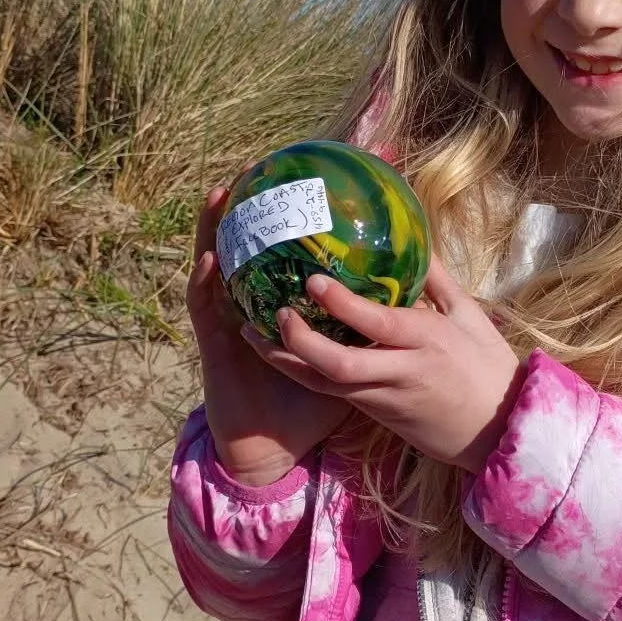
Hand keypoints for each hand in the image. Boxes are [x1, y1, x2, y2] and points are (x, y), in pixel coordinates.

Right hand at [186, 187, 350, 485]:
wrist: (271, 453)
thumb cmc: (310, 413)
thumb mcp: (349, 364)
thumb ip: (370, 331)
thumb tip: (416, 297)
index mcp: (286, 309)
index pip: (283, 259)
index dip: (286, 223)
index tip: (301, 182)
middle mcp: (254, 308)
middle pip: (249, 251)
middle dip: (248, 211)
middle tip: (256, 167)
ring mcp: (230, 324)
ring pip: (222, 269)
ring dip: (217, 231)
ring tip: (223, 193)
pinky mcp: (215, 348)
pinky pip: (206, 309)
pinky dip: (205, 282)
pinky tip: (211, 256)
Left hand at [244, 259, 523, 473]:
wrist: (498, 431)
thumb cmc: (487, 366)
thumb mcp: (470, 315)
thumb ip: (436, 277)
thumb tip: (412, 234)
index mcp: (427, 340)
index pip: (377, 323)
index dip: (341, 304)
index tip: (312, 280)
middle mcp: (401, 371)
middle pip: (338, 363)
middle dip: (299, 342)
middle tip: (273, 313)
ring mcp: (384, 397)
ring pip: (324, 384)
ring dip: (285, 361)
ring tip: (252, 334)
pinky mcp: (375, 414)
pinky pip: (332, 392)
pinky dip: (303, 372)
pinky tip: (278, 352)